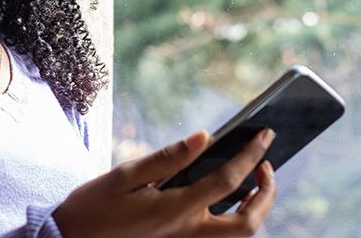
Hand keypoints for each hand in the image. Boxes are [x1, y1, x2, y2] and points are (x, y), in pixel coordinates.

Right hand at [53, 128, 276, 237]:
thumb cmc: (93, 208)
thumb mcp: (124, 175)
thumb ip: (168, 158)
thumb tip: (205, 137)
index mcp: (175, 210)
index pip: (228, 181)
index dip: (251, 155)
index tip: (265, 134)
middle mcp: (187, 234)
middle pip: (247, 224)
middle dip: (267, 194)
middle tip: (266, 165)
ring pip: (237, 237)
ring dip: (254, 210)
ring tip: (253, 181)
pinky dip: (234, 220)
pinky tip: (229, 198)